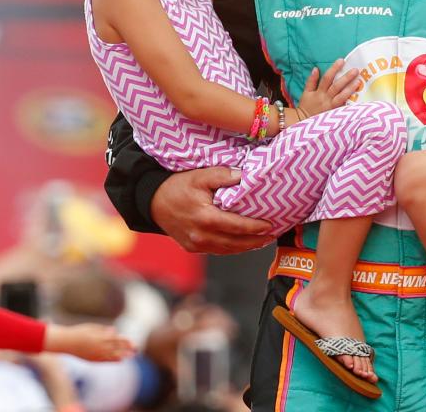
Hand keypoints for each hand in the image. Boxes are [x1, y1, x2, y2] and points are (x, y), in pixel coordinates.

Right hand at [44, 323, 135, 360]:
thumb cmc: (80, 332)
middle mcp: (100, 346)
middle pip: (117, 349)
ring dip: (123, 355)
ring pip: (113, 356)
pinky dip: (114, 360)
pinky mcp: (92, 359)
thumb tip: (115, 331)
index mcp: (101, 337)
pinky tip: (120, 360)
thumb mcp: (93, 327)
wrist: (66, 342)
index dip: (127, 343)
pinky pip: (105, 360)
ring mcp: (96, 354)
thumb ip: (104, 330)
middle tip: (136, 350)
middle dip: (128, 349)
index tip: (134, 344)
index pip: (118, 340)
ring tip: (131, 356)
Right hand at [150, 167, 275, 253]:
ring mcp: (197, 244)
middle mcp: (202, 236)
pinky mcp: (194, 248)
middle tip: (273, 235)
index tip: (271, 224)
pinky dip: (234, 248)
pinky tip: (244, 243)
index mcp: (206, 218)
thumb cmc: (177, 187)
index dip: (256, 227)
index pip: (238, 226)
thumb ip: (223, 175)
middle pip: (236, 243)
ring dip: (247, 247)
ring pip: (228, 250)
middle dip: (257, 240)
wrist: (152, 202)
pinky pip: (218, 251)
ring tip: (263, 240)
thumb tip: (244, 176)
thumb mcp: (200, 175)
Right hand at [297, 59, 359, 116]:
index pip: (327, 77)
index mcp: (319, 92)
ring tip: (358, 82)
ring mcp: (331, 107)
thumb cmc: (306, 106)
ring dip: (350, 89)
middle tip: (355, 70)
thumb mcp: (306, 92)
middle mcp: (325, 98)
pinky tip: (358, 97)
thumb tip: (316, 68)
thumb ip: (311, 80)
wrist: (303, 122)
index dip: (334, 69)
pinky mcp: (335, 114)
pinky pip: (343, 107)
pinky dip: (350, 102)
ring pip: (341, 96)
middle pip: (336, 86)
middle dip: (346, 77)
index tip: (342, 60)